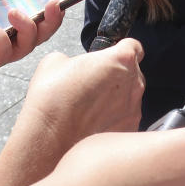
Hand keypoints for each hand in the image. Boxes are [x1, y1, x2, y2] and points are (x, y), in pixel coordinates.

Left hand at [0, 0, 63, 95]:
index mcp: (1, 28)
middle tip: (52, 4)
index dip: (50, 13)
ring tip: (15, 12)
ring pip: (24, 47)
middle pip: (37, 37)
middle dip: (50, 22)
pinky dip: (0, 39)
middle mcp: (2, 44)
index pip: (34, 23)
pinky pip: (0, 55)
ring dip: (26, 28)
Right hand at [16, 38, 145, 149]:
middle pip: (132, 73)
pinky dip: (115, 119)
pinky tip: (94, 123)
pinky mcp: (130, 130)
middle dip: (116, 76)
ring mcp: (134, 109)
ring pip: (130, 97)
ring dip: (116, 98)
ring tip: (91, 107)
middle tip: (93, 83)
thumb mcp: (55, 61)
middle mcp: (133, 84)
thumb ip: (74, 58)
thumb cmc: (53, 100)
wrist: (50, 138)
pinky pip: (126, 118)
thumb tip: (73, 65)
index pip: (133, 46)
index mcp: (120, 60)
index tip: (113, 54)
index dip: (121, 49)